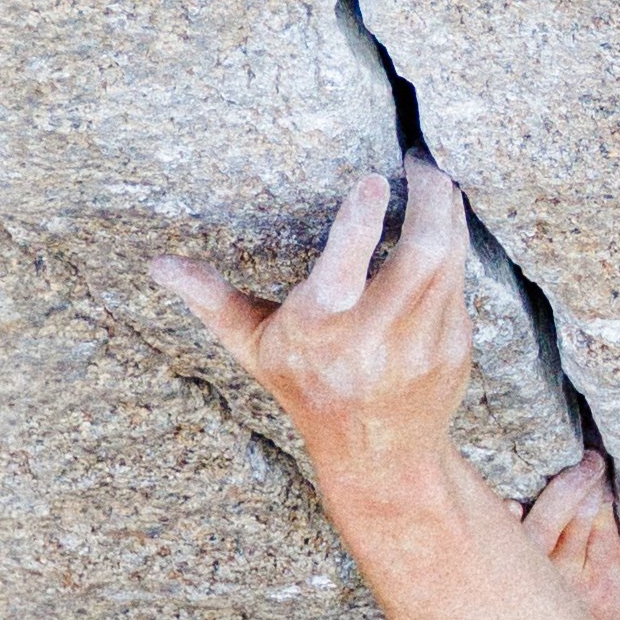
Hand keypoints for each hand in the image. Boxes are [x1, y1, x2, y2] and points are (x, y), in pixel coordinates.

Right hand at [149, 152, 471, 483]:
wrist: (381, 457)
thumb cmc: (308, 391)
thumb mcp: (256, 350)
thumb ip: (214, 302)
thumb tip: (158, 265)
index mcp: (320, 333)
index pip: (342, 273)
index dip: (361, 223)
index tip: (374, 180)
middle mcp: (376, 340)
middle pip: (421, 254)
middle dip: (429, 198)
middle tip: (418, 162)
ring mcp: (423, 344)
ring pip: (449, 260)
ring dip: (447, 211)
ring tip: (433, 181)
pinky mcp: (455, 346)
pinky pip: (461, 281)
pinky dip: (455, 243)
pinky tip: (444, 221)